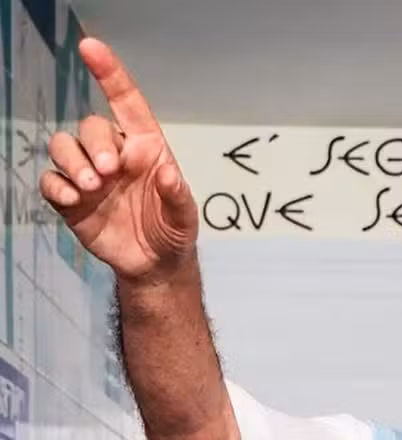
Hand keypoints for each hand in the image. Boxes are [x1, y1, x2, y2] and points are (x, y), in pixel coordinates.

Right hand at [40, 37, 198, 280]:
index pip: (126, 102)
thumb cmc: (173, 230)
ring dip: (72, 161)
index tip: (90, 47)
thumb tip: (166, 173)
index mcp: (146, 148)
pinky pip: (51, 180)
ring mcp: (90, 175)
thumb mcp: (184, 217)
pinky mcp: (71, 199)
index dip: (109, 73)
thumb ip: (177, 195)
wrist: (155, 265)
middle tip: (108, 173)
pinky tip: (74, 200)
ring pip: (63, 146)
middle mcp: (115, 154)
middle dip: (95, 144)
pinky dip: (57, 185)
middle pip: (90, 126)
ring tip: (93, 187)